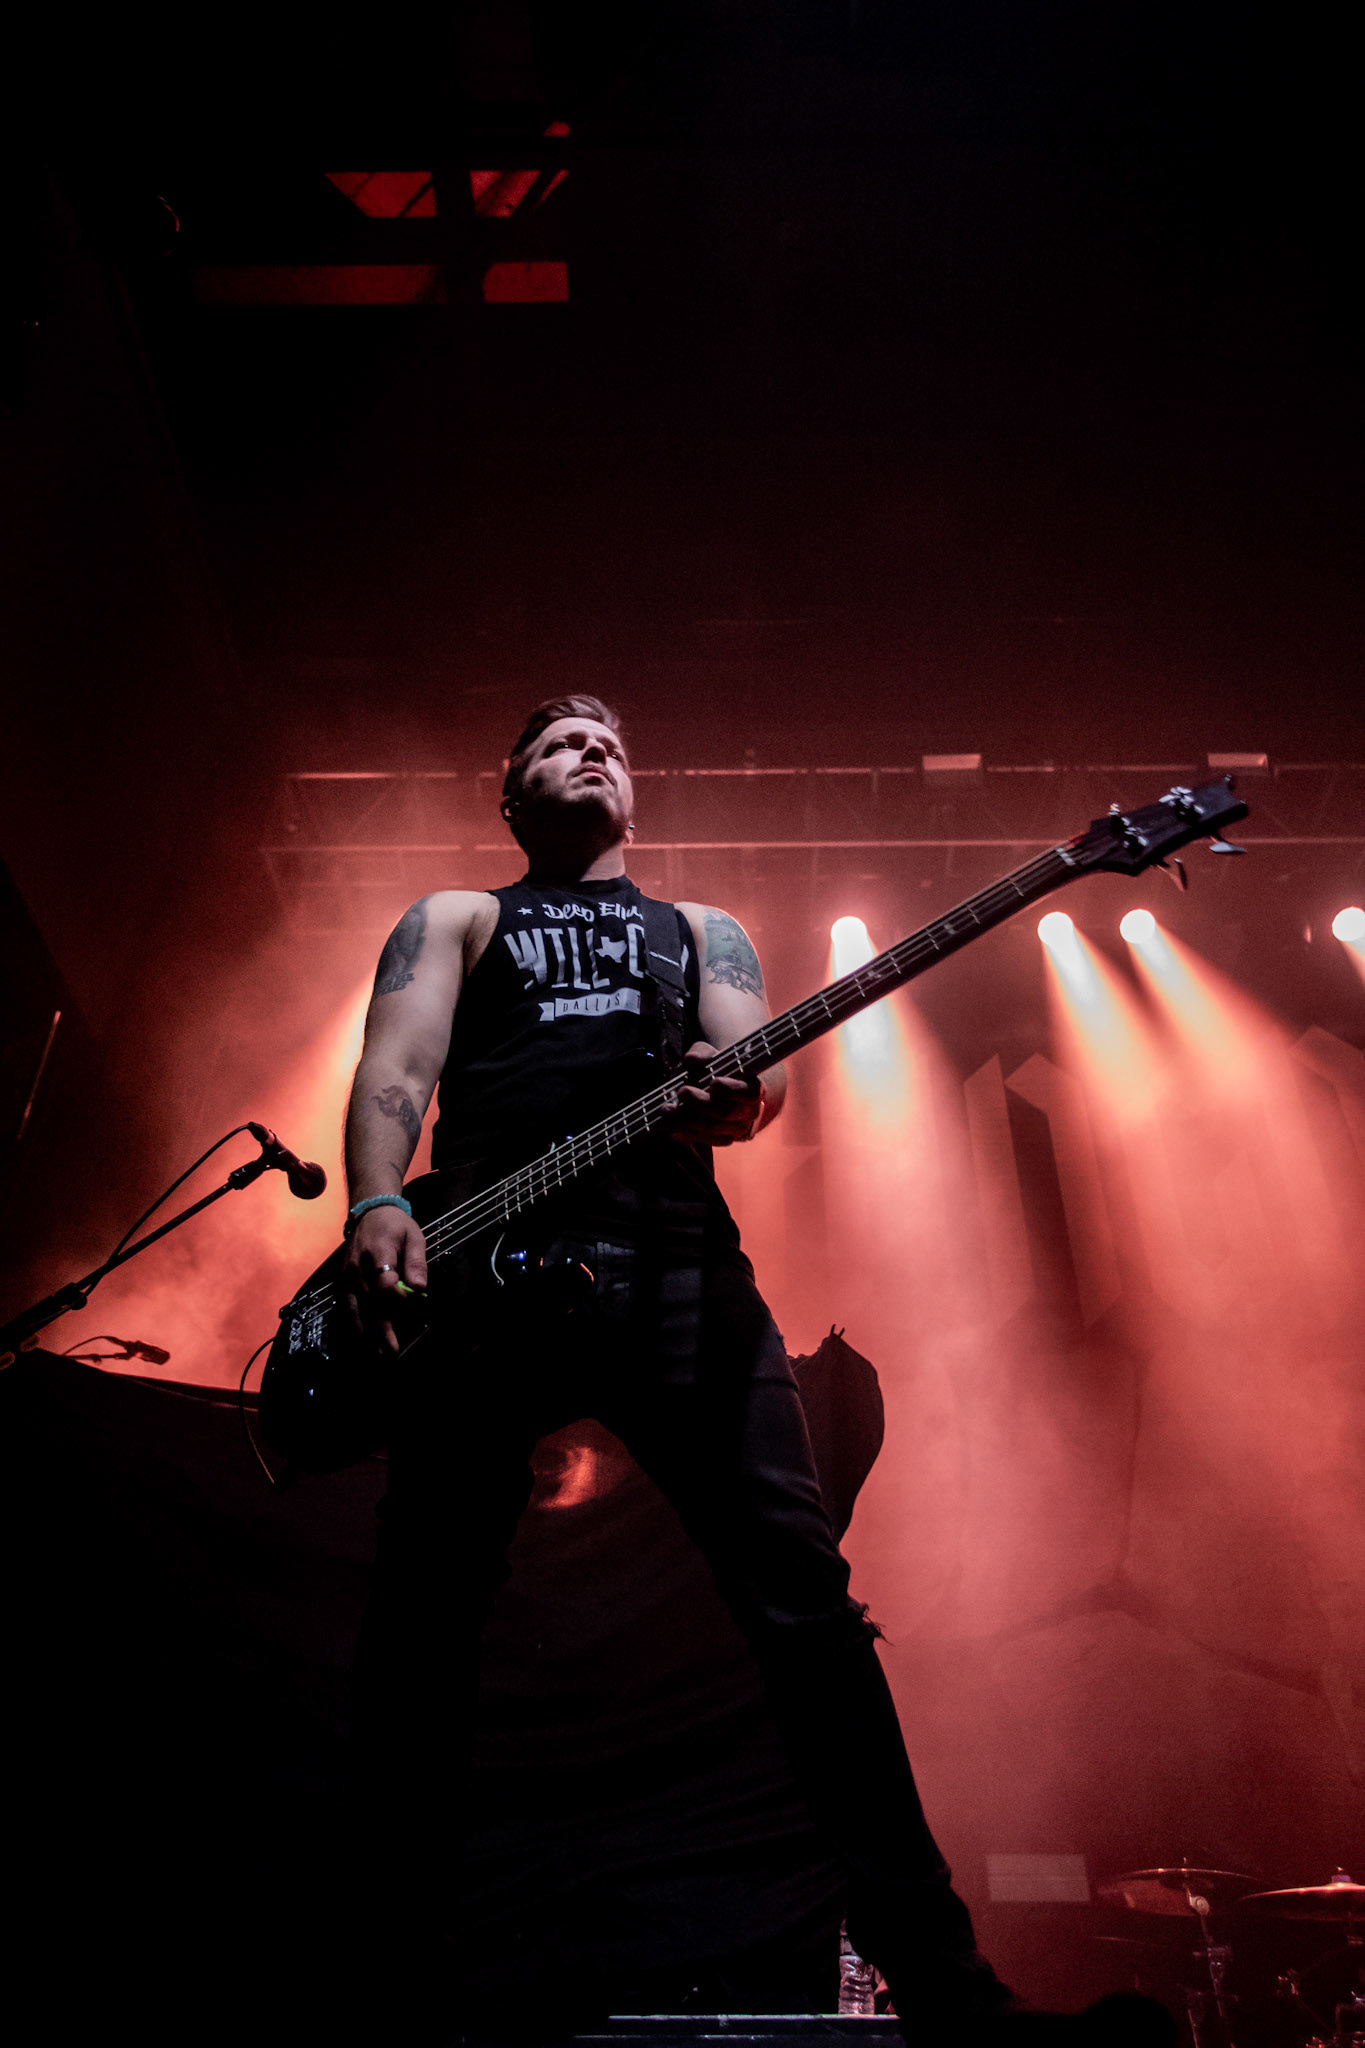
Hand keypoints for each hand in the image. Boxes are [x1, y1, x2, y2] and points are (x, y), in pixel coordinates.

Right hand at [341, 1207, 428, 1354]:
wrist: (369, 1212)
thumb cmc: (396, 1226)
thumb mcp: (414, 1237)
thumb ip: (417, 1263)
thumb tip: (418, 1288)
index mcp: (378, 1251)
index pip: (384, 1281)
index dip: (397, 1298)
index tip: (411, 1308)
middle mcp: (358, 1267)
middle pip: (369, 1302)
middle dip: (380, 1329)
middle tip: (391, 1352)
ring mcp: (347, 1276)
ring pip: (354, 1309)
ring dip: (364, 1334)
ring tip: (375, 1355)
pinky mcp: (341, 1282)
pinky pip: (345, 1307)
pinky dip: (352, 1326)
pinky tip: (361, 1341)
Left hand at [662, 1040, 763, 1145]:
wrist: (726, 1094)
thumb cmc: (720, 1071)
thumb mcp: (713, 1057)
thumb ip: (703, 1054)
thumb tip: (691, 1059)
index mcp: (753, 1089)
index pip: (749, 1093)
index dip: (732, 1090)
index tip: (713, 1082)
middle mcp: (748, 1112)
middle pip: (725, 1112)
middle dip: (700, 1103)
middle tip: (682, 1092)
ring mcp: (736, 1129)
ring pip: (711, 1128)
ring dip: (686, 1119)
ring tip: (667, 1109)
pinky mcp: (722, 1140)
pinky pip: (703, 1139)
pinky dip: (685, 1131)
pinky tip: (670, 1123)